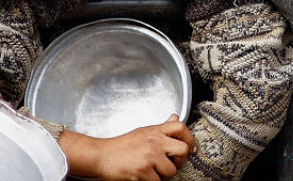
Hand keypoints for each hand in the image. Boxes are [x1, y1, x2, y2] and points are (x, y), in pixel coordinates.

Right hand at [60, 114, 194, 180]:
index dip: (190, 138)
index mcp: (154, 131)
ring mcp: (149, 157)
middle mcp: (154, 142)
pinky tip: (143, 176)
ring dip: (163, 174)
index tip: (191, 148)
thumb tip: (175, 117)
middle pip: (183, 150)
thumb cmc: (120, 146)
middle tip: (172, 163)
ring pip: (171, 170)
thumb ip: (160, 128)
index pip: (180, 127)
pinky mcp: (142, 171)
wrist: (101, 156)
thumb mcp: (142, 132)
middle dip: (180, 160)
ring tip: (152, 170)